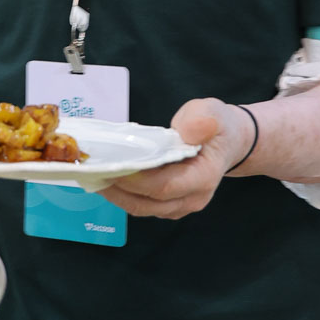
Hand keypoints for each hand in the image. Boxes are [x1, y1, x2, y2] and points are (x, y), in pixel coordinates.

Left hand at [99, 99, 254, 219]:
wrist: (228, 141)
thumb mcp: (213, 112)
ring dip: (116, 194)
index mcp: (203, 177)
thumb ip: (202, 120)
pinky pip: (143, 204)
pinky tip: (108, 179)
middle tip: (91, 172)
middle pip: (148, 202)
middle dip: (117, 190)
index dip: (136, 181)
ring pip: (142, 208)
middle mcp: (193, 198)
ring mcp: (181, 205)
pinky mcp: (170, 205)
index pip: (164, 187)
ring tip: (93, 176)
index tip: (112, 168)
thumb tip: (188, 131)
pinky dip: (123, 194)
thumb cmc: (218, 126)